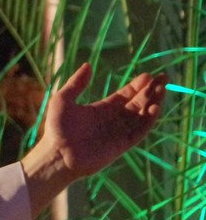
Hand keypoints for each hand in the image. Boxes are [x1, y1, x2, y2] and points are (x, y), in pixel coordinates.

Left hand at [21, 62, 165, 213]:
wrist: (57, 155)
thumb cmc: (57, 129)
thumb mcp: (63, 100)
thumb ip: (76, 83)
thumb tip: (88, 65)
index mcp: (102, 108)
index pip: (125, 95)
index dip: (137, 86)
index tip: (148, 75)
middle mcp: (113, 119)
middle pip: (138, 103)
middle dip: (151, 91)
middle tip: (163, 78)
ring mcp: (119, 132)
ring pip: (142, 115)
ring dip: (153, 102)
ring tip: (162, 88)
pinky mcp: (123, 144)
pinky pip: (140, 130)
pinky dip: (149, 119)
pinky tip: (155, 107)